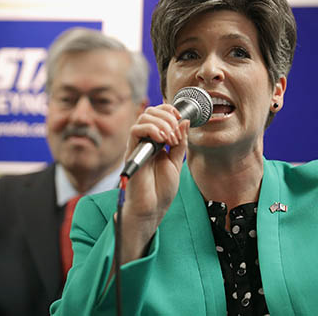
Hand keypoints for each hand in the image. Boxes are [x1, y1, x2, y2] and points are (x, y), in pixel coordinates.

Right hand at [119, 104, 188, 262]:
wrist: (152, 207)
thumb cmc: (161, 189)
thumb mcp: (176, 161)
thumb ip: (180, 142)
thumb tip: (185, 121)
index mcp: (157, 141)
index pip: (159, 114)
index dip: (170, 111)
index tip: (181, 119)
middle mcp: (146, 140)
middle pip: (151, 112)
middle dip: (167, 116)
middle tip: (176, 133)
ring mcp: (138, 145)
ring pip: (144, 117)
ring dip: (161, 123)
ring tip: (170, 138)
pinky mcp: (132, 152)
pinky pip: (135, 131)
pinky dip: (151, 129)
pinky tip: (161, 139)